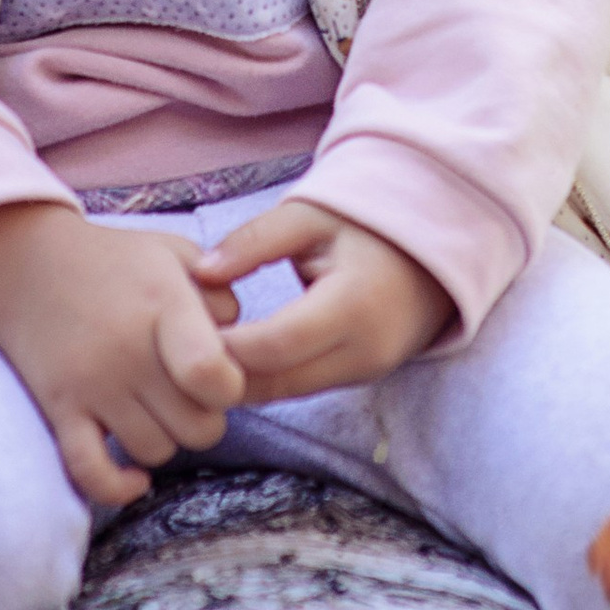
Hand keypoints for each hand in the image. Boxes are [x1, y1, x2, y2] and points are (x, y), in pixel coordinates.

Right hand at [0, 197, 243, 510]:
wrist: (24, 262)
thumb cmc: (113, 260)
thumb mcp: (173, 254)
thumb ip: (219, 291)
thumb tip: (245, 339)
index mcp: (161, 303)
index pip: (212, 374)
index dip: (230, 386)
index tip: (221, 373)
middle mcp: (126, 349)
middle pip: (196, 426)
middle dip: (206, 416)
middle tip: (190, 393)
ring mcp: (90, 384)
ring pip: (155, 451)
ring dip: (166, 439)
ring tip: (157, 408)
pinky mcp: (59, 410)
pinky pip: (90, 473)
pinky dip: (118, 487)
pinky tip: (136, 476)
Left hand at [196, 200, 450, 402]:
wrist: (433, 249)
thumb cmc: (367, 224)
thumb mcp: (312, 217)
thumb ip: (254, 242)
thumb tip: (199, 273)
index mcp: (353, 304)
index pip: (274, 345)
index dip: (223, 344)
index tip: (181, 327)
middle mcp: (363, 350)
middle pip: (274, 382)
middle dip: (223, 370)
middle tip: (176, 347)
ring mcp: (365, 371)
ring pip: (284, 392)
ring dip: (241, 378)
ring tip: (199, 349)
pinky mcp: (360, 379)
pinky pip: (300, 387)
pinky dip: (266, 376)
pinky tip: (235, 353)